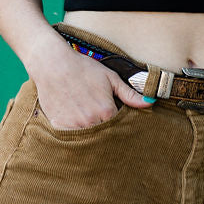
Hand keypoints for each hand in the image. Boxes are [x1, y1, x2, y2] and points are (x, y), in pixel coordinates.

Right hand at [28, 33, 153, 128]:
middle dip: (106, 133)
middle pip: (104, 136)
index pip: (119, 128)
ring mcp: (74, 127)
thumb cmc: (82, 68)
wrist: (53, 64)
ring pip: (88, 139)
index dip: (119, 126)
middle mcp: (91, 122)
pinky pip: (71, 139)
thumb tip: (149, 102)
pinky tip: (75, 124)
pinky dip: (75, 136)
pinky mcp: (60, 128)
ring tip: (88, 122)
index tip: (116, 122)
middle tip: (101, 123)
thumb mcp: (109, 77)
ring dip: (91, 135)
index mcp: (106, 111)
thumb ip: (129, 93)